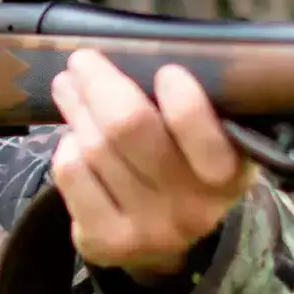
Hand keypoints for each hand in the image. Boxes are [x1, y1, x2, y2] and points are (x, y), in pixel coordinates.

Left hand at [47, 49, 257, 282]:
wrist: (170, 242)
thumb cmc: (186, 167)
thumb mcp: (212, 139)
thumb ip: (194, 101)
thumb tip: (139, 51)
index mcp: (226, 174)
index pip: (199, 128)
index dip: (180, 94)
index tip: (166, 71)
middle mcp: (191, 208)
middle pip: (127, 126)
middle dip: (99, 82)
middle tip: (83, 61)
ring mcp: (147, 230)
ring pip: (93, 146)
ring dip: (76, 108)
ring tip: (69, 88)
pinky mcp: (105, 241)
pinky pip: (70, 173)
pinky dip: (67, 146)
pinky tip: (74, 139)